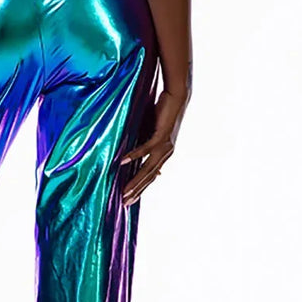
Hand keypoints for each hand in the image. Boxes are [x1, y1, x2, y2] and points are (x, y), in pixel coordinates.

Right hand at [120, 89, 189, 205]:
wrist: (177, 98)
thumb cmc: (163, 113)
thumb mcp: (153, 132)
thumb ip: (146, 144)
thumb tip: (136, 154)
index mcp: (164, 154)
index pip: (151, 176)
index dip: (140, 189)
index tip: (129, 200)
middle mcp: (166, 153)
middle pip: (149, 176)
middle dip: (137, 190)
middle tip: (125, 202)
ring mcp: (165, 146)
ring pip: (148, 168)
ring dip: (136, 180)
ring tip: (125, 190)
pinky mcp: (162, 136)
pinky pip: (146, 148)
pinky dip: (135, 155)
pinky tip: (124, 161)